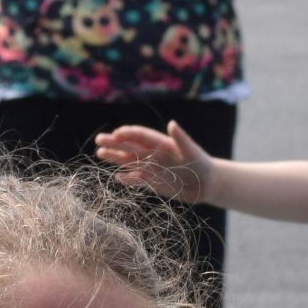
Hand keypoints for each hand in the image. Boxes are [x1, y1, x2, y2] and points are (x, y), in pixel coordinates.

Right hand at [94, 119, 213, 202]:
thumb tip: (172, 123)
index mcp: (161, 143)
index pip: (140, 135)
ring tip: (100, 154)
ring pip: (129, 161)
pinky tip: (117, 176)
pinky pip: (137, 179)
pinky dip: (128, 179)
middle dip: (114, 143)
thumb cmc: (202, 164)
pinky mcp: (153, 182)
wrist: (208, 184)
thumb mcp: (192, 151)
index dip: (128, 134)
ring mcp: (151, 167)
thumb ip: (181, 138)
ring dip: (115, 157)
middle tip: (99, 140)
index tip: (116, 135)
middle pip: (129, 146)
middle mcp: (153, 154)